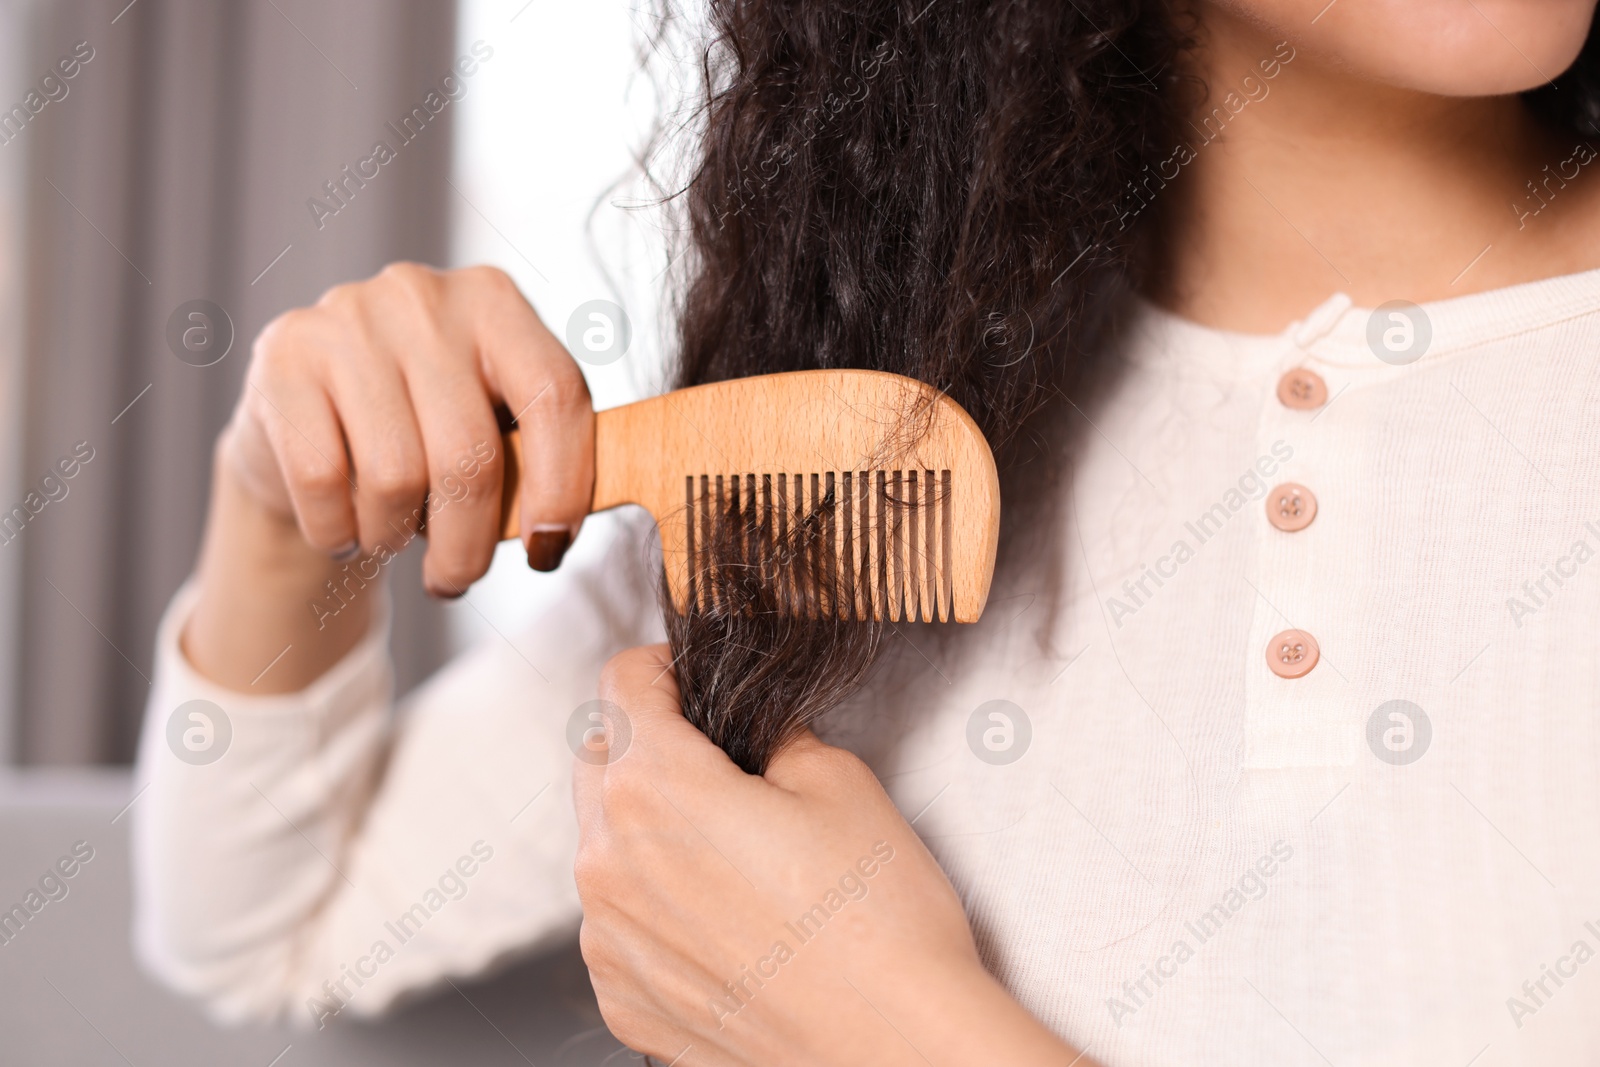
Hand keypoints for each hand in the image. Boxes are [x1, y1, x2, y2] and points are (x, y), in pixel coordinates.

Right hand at [229, 262, 592, 586]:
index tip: (546, 551)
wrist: (304, 422)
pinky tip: (343, 525)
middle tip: (455, 578)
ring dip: (394, 536)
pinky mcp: (284, 356)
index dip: (563, 485)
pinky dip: (338, 529)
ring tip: (389, 534)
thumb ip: (530, 458)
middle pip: (471, 453)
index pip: (555, 393)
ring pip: (395, 476)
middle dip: (467, 544)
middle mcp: (423, 297)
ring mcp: (348, 319)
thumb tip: (553, 535)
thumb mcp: (486, 425)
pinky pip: (323, 481)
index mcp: (495, 303)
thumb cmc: (418, 432)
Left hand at [573, 646, 1083, 1065]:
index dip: (664, 668)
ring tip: (732, 853)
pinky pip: (618, 924)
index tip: (690, 680)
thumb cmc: (879, 922)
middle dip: (646, 745)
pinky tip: (728, 920)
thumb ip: (773, 737)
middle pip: (598, 761)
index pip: (622, 684)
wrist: (896, 1048)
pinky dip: (655, 906)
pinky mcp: (623, 1001)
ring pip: (603, 847)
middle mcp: (608, 863)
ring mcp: (608, 941)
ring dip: (646, 830)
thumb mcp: (841, 782)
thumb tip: (752, 737)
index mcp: (654, 788)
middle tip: (717, 761)